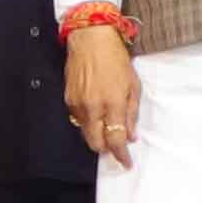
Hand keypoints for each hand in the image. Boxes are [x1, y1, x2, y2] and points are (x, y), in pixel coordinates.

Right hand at [64, 25, 139, 162]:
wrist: (91, 39)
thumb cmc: (115, 59)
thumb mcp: (133, 85)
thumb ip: (132, 113)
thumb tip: (131, 135)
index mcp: (113, 104)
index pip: (116, 140)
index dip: (121, 155)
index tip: (126, 163)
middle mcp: (93, 108)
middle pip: (96, 143)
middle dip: (106, 148)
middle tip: (115, 145)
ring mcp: (78, 104)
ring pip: (85, 133)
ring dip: (96, 135)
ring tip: (105, 125)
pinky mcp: (68, 99)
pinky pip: (78, 120)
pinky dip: (88, 122)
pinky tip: (95, 111)